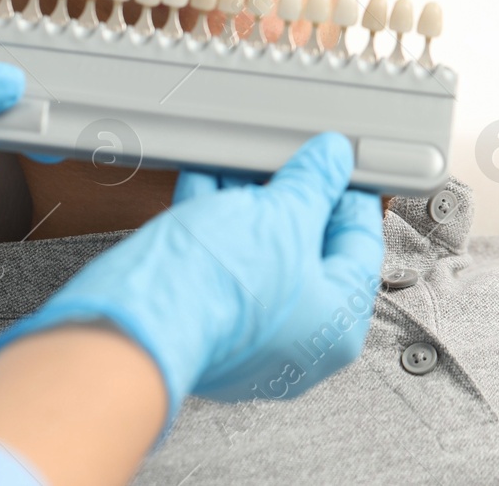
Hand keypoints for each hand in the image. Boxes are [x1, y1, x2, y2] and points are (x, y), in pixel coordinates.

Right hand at [0, 132, 384, 434]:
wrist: (138, 320)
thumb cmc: (220, 289)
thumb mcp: (284, 214)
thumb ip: (314, 182)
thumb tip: (331, 162)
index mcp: (336, 325)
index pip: (360, 245)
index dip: (348, 193)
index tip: (339, 164)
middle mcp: (294, 341)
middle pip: (305, 248)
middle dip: (291, 195)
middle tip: (290, 157)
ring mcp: (245, 335)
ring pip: (257, 252)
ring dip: (249, 201)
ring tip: (242, 160)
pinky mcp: (202, 320)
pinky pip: (219, 260)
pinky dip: (215, 218)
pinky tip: (208, 180)